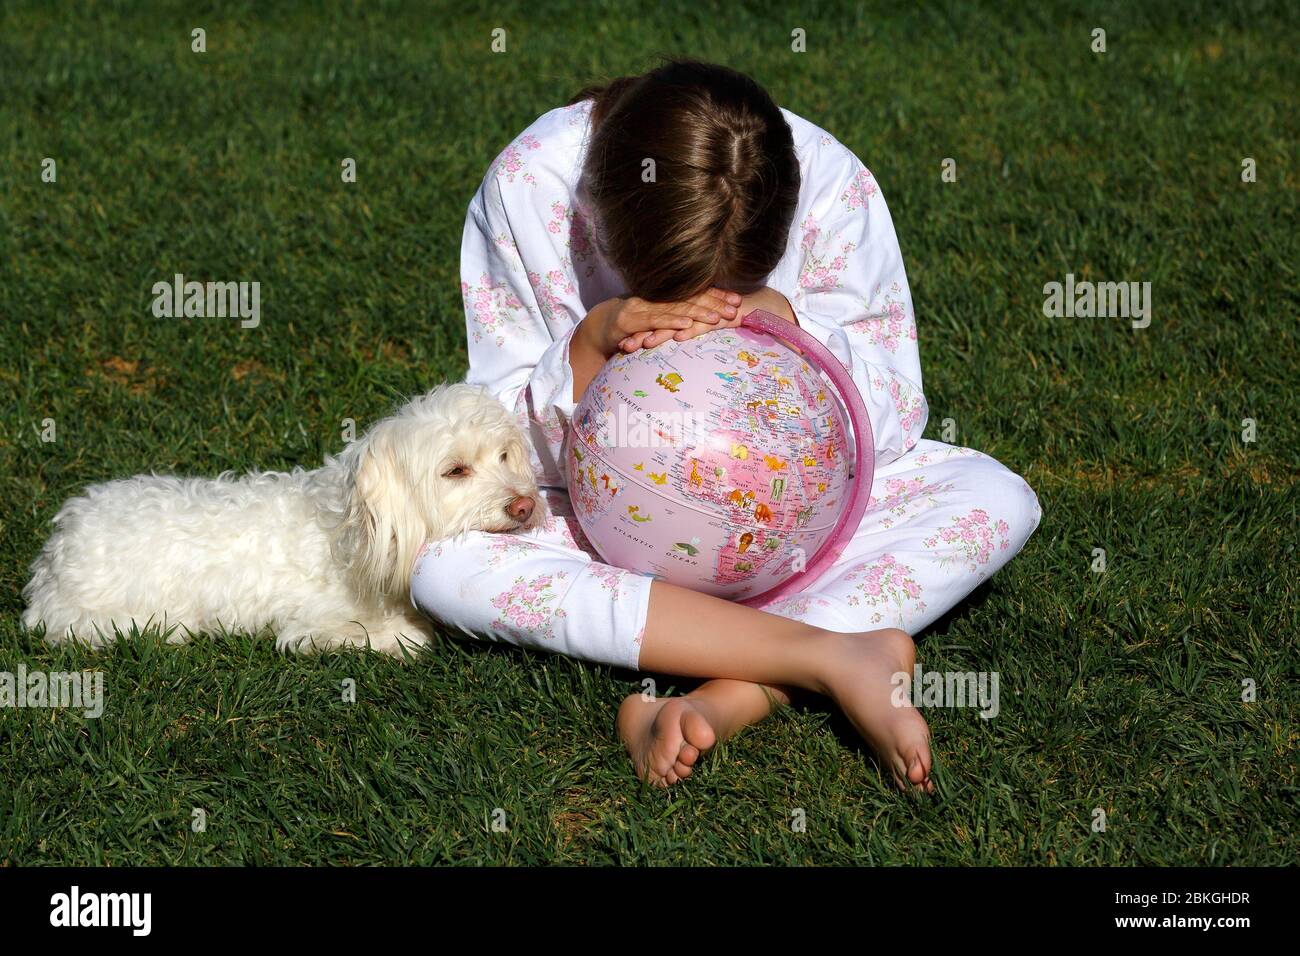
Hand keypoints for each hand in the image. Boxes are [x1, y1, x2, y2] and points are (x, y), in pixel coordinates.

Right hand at [579, 289, 740, 357]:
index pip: (695, 292)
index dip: (716, 295)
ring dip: (698, 312)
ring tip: (718, 317)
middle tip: (736, 309)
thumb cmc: (631, 327)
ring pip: (675, 308)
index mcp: (664, 296)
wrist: (597, 329)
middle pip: (689, 298)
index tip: (737, 299)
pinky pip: (655, 320)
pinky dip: (672, 322)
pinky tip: (687, 324)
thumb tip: (704, 319)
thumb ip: (677, 318)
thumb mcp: (657, 321)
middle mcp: (654, 297)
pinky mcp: (630, 320)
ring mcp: (641, 306)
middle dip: (714, 303)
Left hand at [619, 286, 796, 350]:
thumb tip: (673, 340)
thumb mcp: (707, 326)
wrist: (762, 306)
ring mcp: (707, 311)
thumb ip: (691, 330)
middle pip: (663, 321)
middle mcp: (693, 308)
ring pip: (679, 322)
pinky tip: (678, 338)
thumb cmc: (734, 318)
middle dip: (642, 333)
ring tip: (643, 344)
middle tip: (623, 346)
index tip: (623, 343)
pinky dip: (692, 329)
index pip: (659, 320)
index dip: (641, 331)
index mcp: (687, 310)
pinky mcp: (722, 316)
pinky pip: (705, 324)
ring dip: (660, 334)